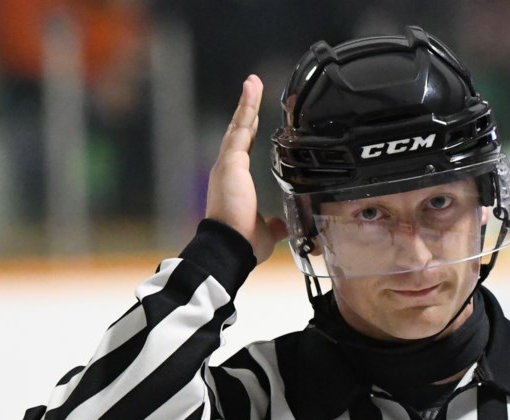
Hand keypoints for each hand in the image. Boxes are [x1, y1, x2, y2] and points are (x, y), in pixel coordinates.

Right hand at [206, 74, 287, 262]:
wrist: (231, 248)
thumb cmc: (243, 244)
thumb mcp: (266, 232)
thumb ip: (274, 224)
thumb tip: (281, 225)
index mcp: (236, 183)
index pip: (245, 149)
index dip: (252, 130)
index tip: (258, 117)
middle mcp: (228, 170)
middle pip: (239, 132)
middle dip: (248, 110)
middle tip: (253, 87)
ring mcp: (227, 164)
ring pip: (239, 126)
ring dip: (247, 103)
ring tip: (253, 82)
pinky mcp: (230, 161)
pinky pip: (240, 129)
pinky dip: (246, 108)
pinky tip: (252, 90)